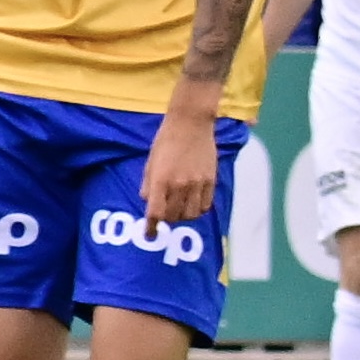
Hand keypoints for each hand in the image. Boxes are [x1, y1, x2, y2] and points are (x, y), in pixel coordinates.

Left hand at [141, 107, 217, 225]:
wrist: (191, 124)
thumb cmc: (165, 141)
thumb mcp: (150, 162)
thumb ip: (148, 185)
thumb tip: (148, 203)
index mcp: (161, 180)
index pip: (155, 213)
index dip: (151, 228)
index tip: (149, 235)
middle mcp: (179, 185)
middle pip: (173, 217)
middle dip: (166, 220)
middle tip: (163, 215)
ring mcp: (197, 184)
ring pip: (191, 215)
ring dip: (182, 217)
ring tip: (178, 210)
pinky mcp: (211, 180)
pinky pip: (206, 206)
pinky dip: (198, 210)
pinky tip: (192, 205)